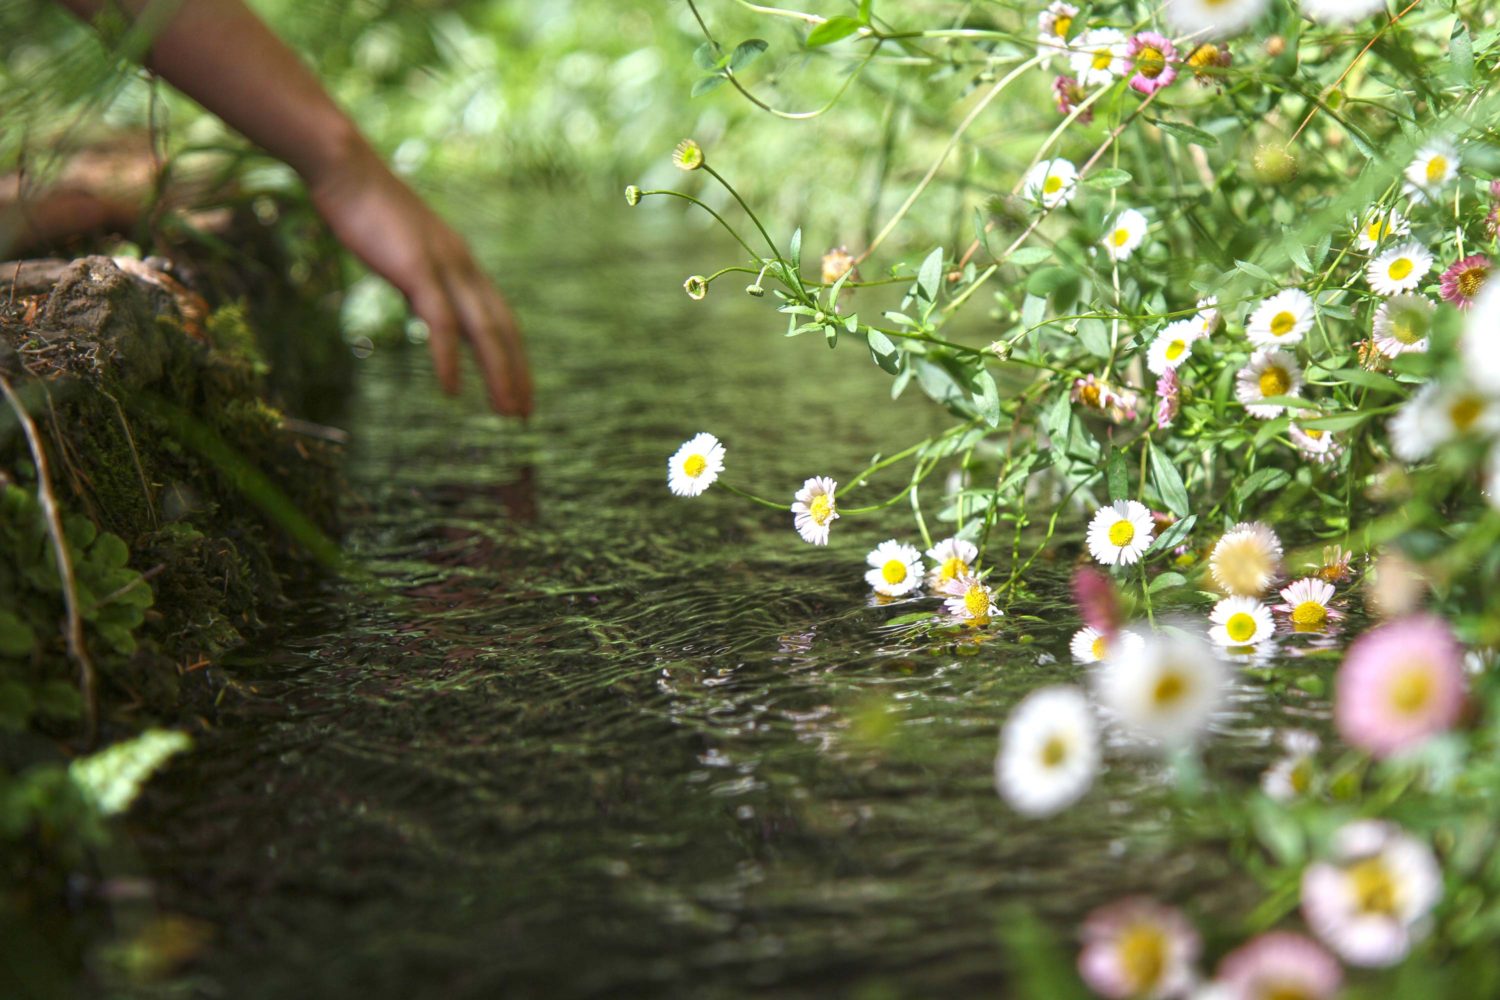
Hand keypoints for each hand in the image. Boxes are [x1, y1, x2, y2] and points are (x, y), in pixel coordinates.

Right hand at [306, 143, 532, 415]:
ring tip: (506, 411)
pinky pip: (441, 322)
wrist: (346, 169)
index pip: (500, 318)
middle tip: (525, 414)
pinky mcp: (418, 268)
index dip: (514, 356)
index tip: (520, 390)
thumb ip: (423, 283)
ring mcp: (444, 266)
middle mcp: (463, 267)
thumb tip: (428, 309)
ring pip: (483, 330)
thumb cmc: (368, 211)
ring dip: (498, 373)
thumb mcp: (406, 254)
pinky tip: (452, 388)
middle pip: (502, 329)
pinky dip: (450, 358)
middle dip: (516, 374)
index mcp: (462, 264)